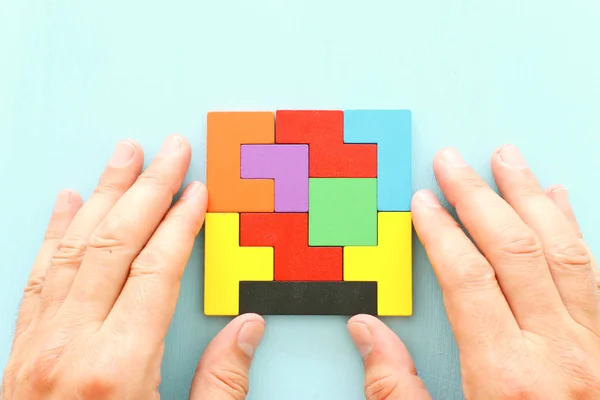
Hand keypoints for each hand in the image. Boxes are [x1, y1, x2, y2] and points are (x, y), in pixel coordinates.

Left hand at [2, 135, 263, 399]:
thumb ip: (220, 385)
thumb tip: (249, 329)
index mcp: (118, 366)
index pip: (157, 268)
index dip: (182, 223)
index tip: (198, 190)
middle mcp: (71, 344)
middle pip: (115, 243)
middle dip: (147, 188)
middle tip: (169, 149)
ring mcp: (39, 344)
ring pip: (74, 247)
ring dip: (102, 194)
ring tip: (123, 155)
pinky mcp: (21, 350)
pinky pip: (40, 275)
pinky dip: (54, 232)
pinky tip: (66, 202)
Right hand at [347, 145, 599, 398]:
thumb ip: (396, 389)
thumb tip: (365, 331)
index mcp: (507, 375)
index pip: (468, 278)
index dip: (441, 233)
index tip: (423, 201)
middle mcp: (559, 351)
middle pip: (515, 251)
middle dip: (480, 198)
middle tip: (455, 161)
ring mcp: (594, 345)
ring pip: (562, 252)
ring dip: (530, 198)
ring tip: (507, 159)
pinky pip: (593, 274)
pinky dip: (573, 229)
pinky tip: (559, 200)